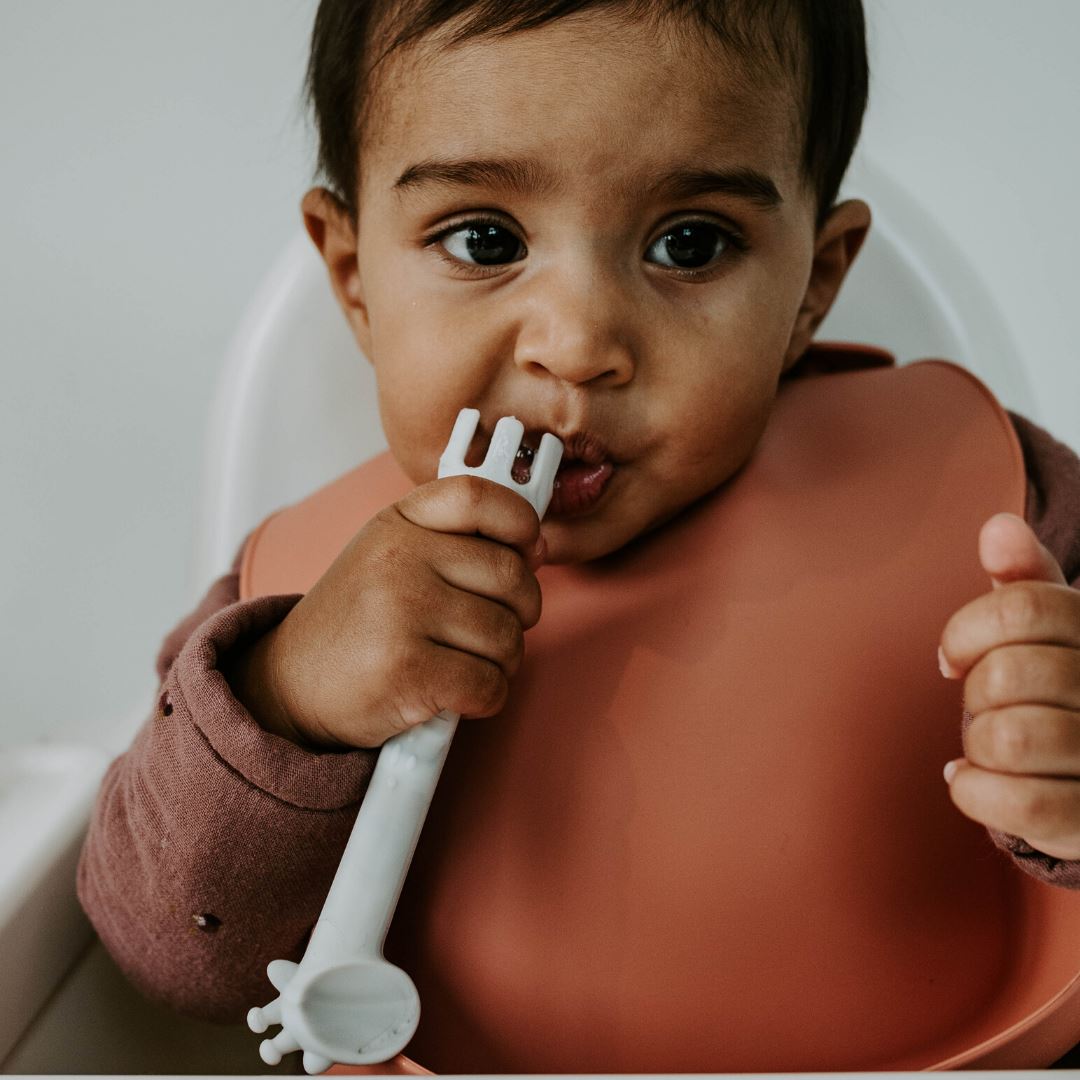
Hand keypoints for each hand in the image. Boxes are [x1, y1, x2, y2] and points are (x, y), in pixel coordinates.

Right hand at [228, 476, 544, 749]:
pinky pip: (489, 684)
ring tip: (466, 664)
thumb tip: (537, 546)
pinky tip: (457, 695)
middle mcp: (398, 560)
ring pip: (507, 636)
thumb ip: (454, 542)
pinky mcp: (408, 671)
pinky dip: (485, 698)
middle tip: (492, 629)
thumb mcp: (390, 557)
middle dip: (520, 613)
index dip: (520, 522)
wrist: (289, 686)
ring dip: (502, 662)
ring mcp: (402, 614)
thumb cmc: (356, 624)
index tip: (528, 550)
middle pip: (511, 576)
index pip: (479, 496)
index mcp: (397, 523)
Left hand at [939, 512, 1079, 858]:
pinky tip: (976, 783)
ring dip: (977, 746)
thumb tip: (998, 527)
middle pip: (1006, 674)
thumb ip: (1025, 583)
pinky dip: (975, 793)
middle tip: (986, 710)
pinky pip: (1020, 805)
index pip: (1021, 608)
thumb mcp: (1052, 634)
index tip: (953, 659)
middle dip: (975, 696)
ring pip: (1008, 738)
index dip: (966, 632)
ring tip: (990, 750)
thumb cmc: (1063, 697)